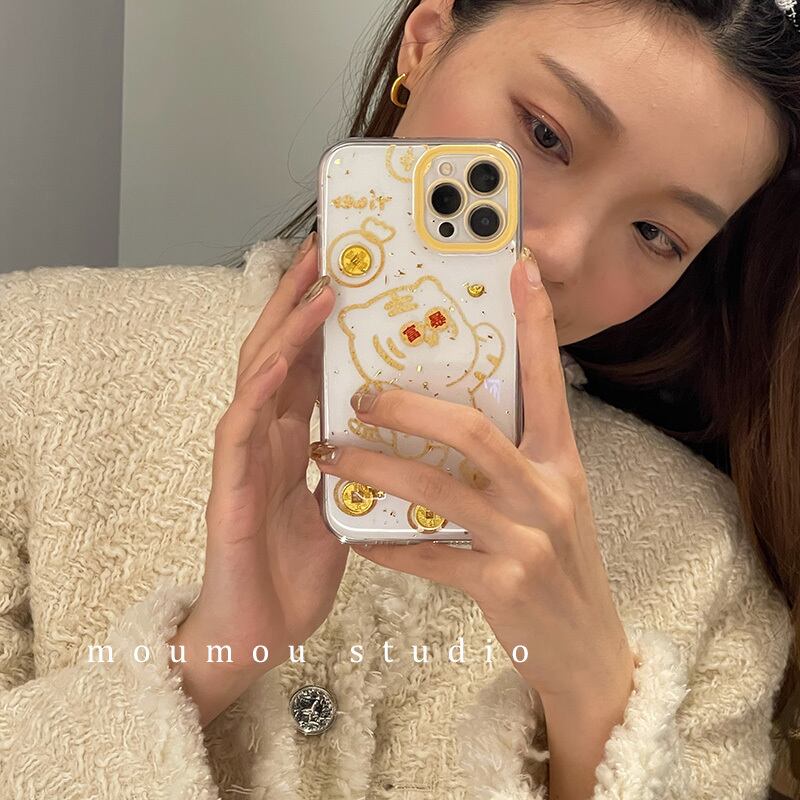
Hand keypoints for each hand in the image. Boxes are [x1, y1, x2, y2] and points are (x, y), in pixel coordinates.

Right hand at [178, 233, 348, 687]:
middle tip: (329, 248)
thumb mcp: (341, 505)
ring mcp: (244, 455)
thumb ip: (360, 468)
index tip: (351, 272)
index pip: (308, 362)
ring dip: (284, 328)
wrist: (259, 633)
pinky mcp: (228, 487)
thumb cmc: (296, 571)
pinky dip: (258, 390)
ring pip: (258, 374)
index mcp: (295, 436)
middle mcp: (267, 435)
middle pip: (280, 350)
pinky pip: (239, 429)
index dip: (324, 316)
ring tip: (315, 285)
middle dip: (301, 298)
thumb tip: (404, 439)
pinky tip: (277, 361)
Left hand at [309, 249, 635, 704]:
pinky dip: (386, 543)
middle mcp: (548, 491)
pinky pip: (428, 554)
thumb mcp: (551, 499)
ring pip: (437, 489)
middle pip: (471, 429)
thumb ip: (514, 458)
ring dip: (375, 469)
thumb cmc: (560, 563)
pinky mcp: (502, 584)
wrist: (585, 647)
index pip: (547, 379)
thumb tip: (453, 414)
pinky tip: (354, 535)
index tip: (518, 269)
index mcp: (561, 461)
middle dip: (406, 406)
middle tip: (359, 394)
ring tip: (330, 457)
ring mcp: (526, 539)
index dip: (535, 323)